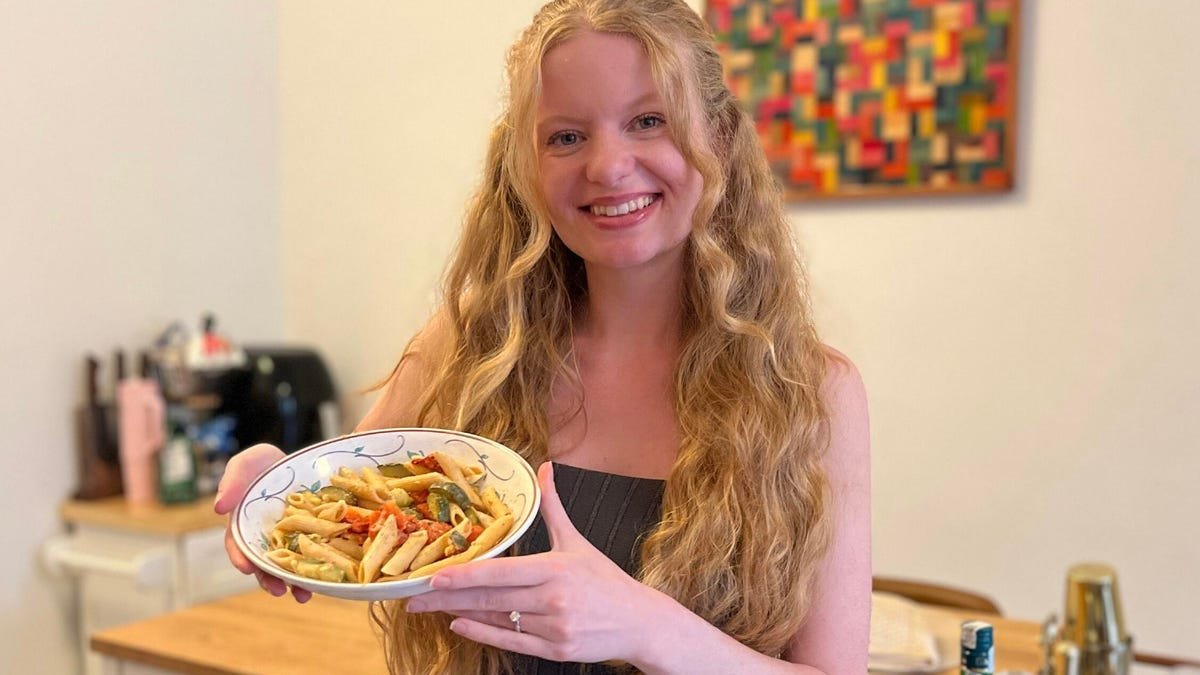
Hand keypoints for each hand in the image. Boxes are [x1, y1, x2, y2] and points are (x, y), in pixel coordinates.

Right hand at [213, 443, 310, 602]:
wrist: (298, 463)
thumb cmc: (266, 464)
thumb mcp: (248, 463)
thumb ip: (233, 480)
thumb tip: (219, 507)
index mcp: (245, 525)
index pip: (238, 544)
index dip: (241, 557)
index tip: (246, 567)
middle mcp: (265, 538)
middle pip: (264, 563)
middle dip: (268, 579)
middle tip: (277, 590)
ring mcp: (289, 542)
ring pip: (288, 566)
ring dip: (293, 583)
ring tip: (302, 596)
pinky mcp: (312, 540)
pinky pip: (313, 557)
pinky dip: (317, 571)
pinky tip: (325, 582)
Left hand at [404, 462, 663, 664]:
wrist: (640, 621)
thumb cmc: (605, 580)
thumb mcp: (578, 542)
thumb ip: (555, 507)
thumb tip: (546, 467)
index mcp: (556, 568)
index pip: (502, 572)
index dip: (466, 575)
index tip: (435, 576)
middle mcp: (553, 598)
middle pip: (491, 598)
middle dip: (449, 598)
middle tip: (414, 597)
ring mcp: (554, 627)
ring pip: (498, 620)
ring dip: (462, 614)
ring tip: (431, 608)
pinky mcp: (555, 650)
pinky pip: (511, 642)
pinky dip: (483, 634)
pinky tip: (460, 626)